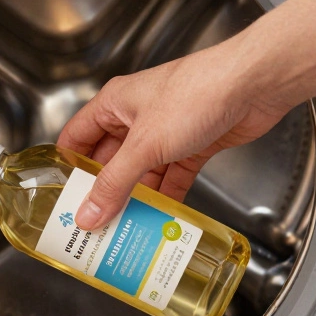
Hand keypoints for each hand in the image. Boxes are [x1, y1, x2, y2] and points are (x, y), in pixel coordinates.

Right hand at [57, 38, 295, 230]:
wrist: (253, 86)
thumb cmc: (197, 93)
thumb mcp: (145, 144)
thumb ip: (116, 183)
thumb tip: (88, 213)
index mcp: (115, 104)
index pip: (77, 137)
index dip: (67, 167)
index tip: (62, 200)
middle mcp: (137, 117)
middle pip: (109, 160)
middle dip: (103, 191)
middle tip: (92, 224)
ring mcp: (165, 132)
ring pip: (141, 172)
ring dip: (135, 199)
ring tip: (123, 229)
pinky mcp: (192, 146)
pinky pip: (171, 177)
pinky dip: (166, 197)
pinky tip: (160, 219)